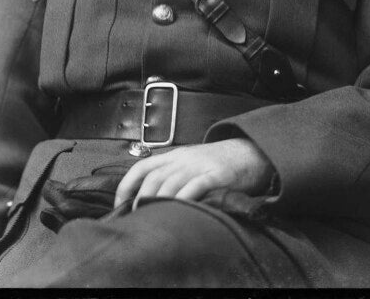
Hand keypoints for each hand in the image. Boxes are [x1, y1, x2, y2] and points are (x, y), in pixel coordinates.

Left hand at [114, 138, 274, 209]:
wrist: (250, 152)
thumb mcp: (190, 162)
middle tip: (136, 217)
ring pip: (171, 183)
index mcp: (175, 156)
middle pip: (154, 178)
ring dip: (158, 202)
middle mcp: (183, 159)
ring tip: (152, 218)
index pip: (142, 166)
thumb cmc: (219, 162)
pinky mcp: (216, 175)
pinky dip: (184, 199)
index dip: (126, 186)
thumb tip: (147, 199)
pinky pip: (196, 186)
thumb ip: (172, 175)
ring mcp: (199, 166)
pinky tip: (178, 210)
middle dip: (140, 199)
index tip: (119, 205)